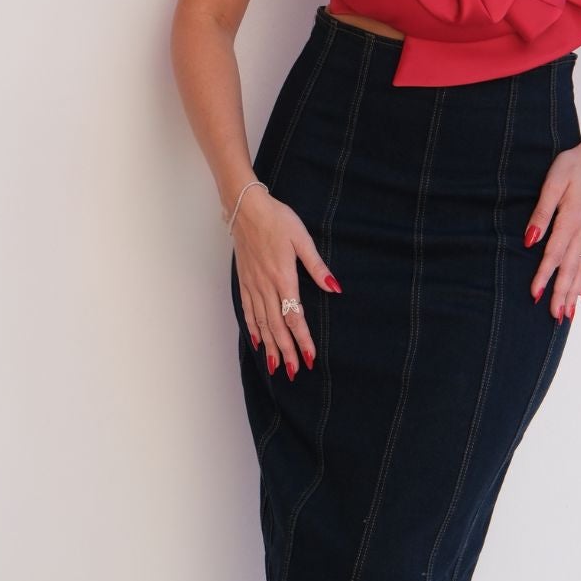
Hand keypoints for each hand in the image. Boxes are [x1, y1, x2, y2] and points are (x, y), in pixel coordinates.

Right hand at [231, 188, 340, 379]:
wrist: (246, 208)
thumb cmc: (277, 220)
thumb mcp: (302, 239)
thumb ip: (317, 267)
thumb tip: (335, 288)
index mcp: (283, 278)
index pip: (294, 317)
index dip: (303, 339)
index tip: (310, 357)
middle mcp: (266, 286)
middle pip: (277, 326)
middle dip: (287, 351)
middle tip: (295, 372)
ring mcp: (253, 285)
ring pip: (262, 323)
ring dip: (270, 346)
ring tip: (277, 366)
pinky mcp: (244, 281)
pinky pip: (248, 311)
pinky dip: (253, 329)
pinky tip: (257, 342)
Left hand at [523, 140, 580, 320]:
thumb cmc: (574, 165)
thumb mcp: (553, 182)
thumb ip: (541, 212)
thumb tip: (530, 239)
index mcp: (570, 221)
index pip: (554, 255)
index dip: (544, 277)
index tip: (535, 296)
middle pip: (571, 269)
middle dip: (562, 294)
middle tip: (555, 317)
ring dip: (575, 292)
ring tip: (568, 313)